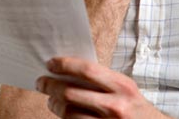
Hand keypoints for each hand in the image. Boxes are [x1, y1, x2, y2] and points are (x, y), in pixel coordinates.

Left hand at [35, 57, 170, 118]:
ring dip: (54, 104)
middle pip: (71, 93)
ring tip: (51, 99)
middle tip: (41, 82)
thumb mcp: (126, 89)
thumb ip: (103, 81)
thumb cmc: (137, 109)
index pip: (87, 70)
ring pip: (69, 113)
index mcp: (123, 86)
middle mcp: (116, 106)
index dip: (65, 65)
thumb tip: (69, 71)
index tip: (50, 63)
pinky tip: (63, 113)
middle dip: (50, 86)